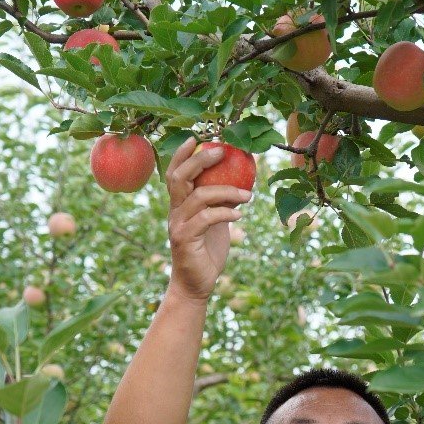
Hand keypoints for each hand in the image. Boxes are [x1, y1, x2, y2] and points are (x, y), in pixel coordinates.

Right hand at [164, 137, 252, 300]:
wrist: (196, 285)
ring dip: (227, 191)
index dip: (182, 154)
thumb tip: (240, 181)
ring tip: (248, 195)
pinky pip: (206, 219)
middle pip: (180, 177)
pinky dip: (224, 213)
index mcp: (179, 204)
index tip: (197, 138)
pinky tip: (239, 216)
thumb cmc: (207, 251)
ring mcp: (177, 225)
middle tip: (222, 151)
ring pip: (198, 197)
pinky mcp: (185, 240)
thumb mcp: (216, 222)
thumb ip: (220, 202)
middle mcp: (174, 211)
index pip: (174, 173)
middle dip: (200, 160)